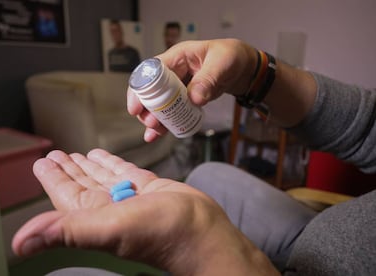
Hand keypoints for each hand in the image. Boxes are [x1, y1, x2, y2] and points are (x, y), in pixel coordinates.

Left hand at [12, 149, 276, 274]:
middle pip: (81, 184)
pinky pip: (125, 172)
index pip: (65, 194)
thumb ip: (66, 231)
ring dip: (88, 165)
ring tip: (77, 153)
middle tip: (56, 153)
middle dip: (67, 168)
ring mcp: (129, 198)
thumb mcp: (108, 228)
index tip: (41, 161)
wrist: (201, 232)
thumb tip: (18, 244)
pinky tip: (105, 156)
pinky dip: (113, 163)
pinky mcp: (149, 189)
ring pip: (102, 177)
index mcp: (93, 215)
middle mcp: (108, 207)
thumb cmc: (159, 233)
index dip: (52, 178)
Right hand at [127, 39, 257, 141]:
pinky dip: (166, 123)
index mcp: (178, 57)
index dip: (141, 89)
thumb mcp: (222, 64)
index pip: (151, 72)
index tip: (137, 106)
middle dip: (147, 108)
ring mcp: (178, 86)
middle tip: (150, 122)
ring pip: (159, 104)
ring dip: (155, 118)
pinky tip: (159, 134)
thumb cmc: (231, 57)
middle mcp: (174, 72)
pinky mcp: (185, 99)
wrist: (242, 68)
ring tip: (155, 132)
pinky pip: (172, 111)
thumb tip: (194, 98)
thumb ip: (208, 79)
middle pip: (151, 90)